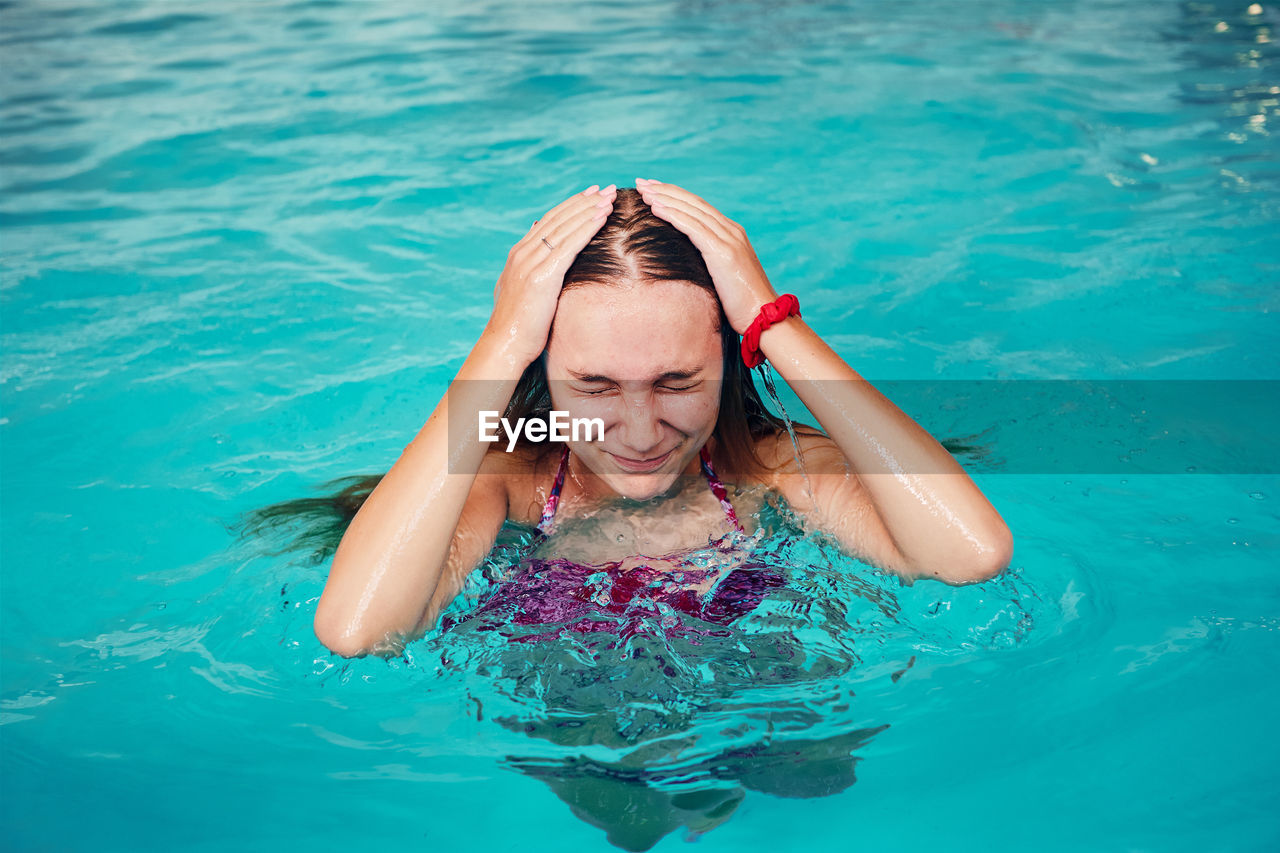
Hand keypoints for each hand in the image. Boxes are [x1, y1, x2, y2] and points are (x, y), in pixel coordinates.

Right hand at [485, 183, 616, 367]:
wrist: (504, 344)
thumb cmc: (516, 324)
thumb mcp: (518, 288)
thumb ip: (526, 264)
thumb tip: (535, 241)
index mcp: (518, 254)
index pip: (548, 221)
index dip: (570, 206)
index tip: (590, 194)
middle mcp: (523, 253)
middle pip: (558, 219)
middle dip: (583, 202)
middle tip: (605, 188)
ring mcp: (531, 263)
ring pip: (565, 228)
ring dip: (589, 210)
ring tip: (609, 197)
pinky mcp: (543, 276)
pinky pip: (570, 245)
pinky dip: (587, 228)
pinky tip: (602, 217)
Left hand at [634, 178, 777, 334]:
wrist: (764, 316)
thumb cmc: (743, 304)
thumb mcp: (725, 276)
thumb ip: (711, 262)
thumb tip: (690, 263)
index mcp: (732, 234)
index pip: (699, 207)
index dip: (676, 195)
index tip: (654, 189)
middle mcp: (731, 231)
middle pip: (694, 202)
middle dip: (666, 190)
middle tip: (642, 182)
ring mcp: (729, 239)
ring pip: (691, 210)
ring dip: (665, 198)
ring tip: (643, 191)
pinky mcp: (722, 252)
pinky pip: (693, 227)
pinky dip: (673, 215)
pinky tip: (655, 208)